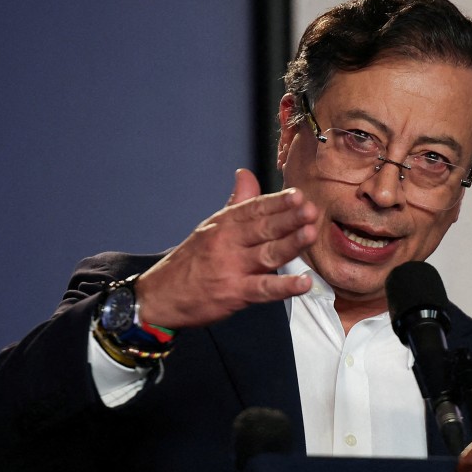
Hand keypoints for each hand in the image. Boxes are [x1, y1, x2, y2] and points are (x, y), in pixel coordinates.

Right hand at [134, 168, 317, 328]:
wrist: (160, 296)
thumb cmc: (192, 261)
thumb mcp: (211, 227)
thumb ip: (236, 203)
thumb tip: (246, 174)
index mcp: (224, 224)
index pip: (254, 209)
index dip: (277, 202)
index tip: (298, 195)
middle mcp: (227, 243)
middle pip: (263, 228)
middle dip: (288, 218)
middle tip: (311, 210)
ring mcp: (231, 268)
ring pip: (266, 254)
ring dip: (290, 244)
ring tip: (311, 234)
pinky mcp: (233, 293)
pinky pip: (263, 288)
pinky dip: (284, 286)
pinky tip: (303, 282)